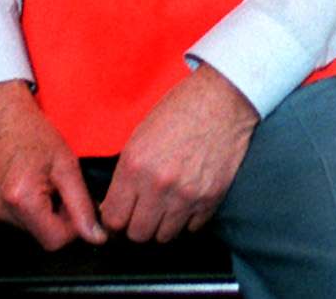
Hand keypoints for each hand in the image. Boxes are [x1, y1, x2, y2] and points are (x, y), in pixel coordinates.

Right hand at [0, 79, 105, 247]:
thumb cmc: (32, 131)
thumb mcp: (66, 164)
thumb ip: (82, 205)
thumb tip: (96, 238)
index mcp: (21, 199)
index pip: (55, 242)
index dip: (70, 226)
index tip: (72, 205)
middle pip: (36, 235)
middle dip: (51, 217)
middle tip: (51, 186)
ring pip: (19, 229)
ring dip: (32, 213)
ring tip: (31, 181)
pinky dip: (11, 208)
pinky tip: (12, 183)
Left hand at [100, 65, 260, 242]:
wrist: (222, 100)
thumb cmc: (178, 111)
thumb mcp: (139, 136)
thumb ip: (126, 174)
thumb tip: (114, 206)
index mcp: (134, 166)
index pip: (113, 219)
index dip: (114, 221)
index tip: (119, 216)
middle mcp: (158, 185)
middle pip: (138, 234)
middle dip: (136, 226)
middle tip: (141, 213)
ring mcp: (186, 195)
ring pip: (164, 236)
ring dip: (162, 225)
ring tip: (164, 208)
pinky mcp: (211, 198)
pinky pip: (191, 228)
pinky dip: (187, 220)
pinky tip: (185, 202)